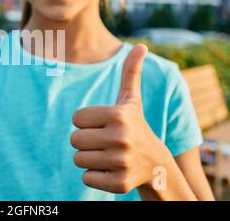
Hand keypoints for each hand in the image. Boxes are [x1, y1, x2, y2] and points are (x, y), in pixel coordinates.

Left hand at [70, 44, 169, 193]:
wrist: (155, 164)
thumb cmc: (135, 126)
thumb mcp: (131, 100)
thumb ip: (131, 72)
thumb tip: (141, 46)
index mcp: (118, 115)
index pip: (75, 119)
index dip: (86, 122)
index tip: (104, 125)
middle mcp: (121, 138)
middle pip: (74, 140)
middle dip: (86, 141)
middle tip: (105, 141)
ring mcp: (121, 162)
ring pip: (78, 159)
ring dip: (90, 158)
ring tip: (109, 155)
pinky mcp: (119, 183)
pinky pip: (86, 177)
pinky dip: (94, 176)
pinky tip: (111, 170)